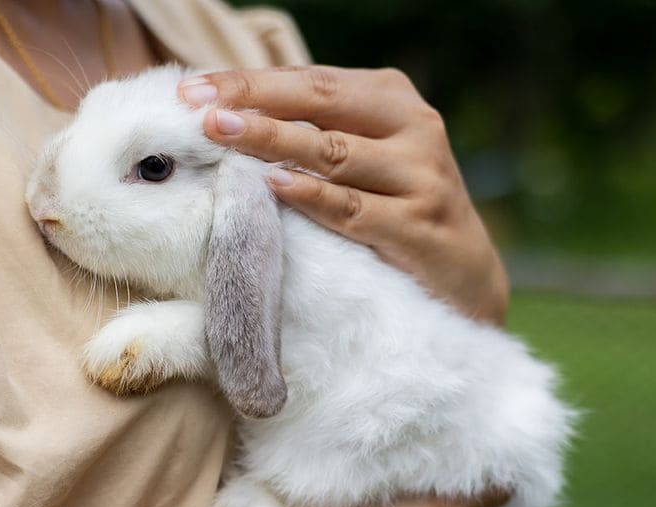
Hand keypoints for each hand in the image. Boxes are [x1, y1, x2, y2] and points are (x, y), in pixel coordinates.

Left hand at [179, 66, 508, 323]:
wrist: (463, 276)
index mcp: (391, 100)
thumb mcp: (362, 159)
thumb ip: (312, 134)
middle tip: (199, 108)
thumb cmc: (395, 207)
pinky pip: (353, 209)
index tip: (192, 91)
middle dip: (254, 101)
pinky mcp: (420, 226)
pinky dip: (311, 196)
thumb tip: (225, 121)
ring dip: (272, 141)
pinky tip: (273, 186)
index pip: (310, 81)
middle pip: (321, 102)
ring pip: (333, 152)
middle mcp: (413, 127)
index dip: (249, 82)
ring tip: (221, 134)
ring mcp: (421, 176)